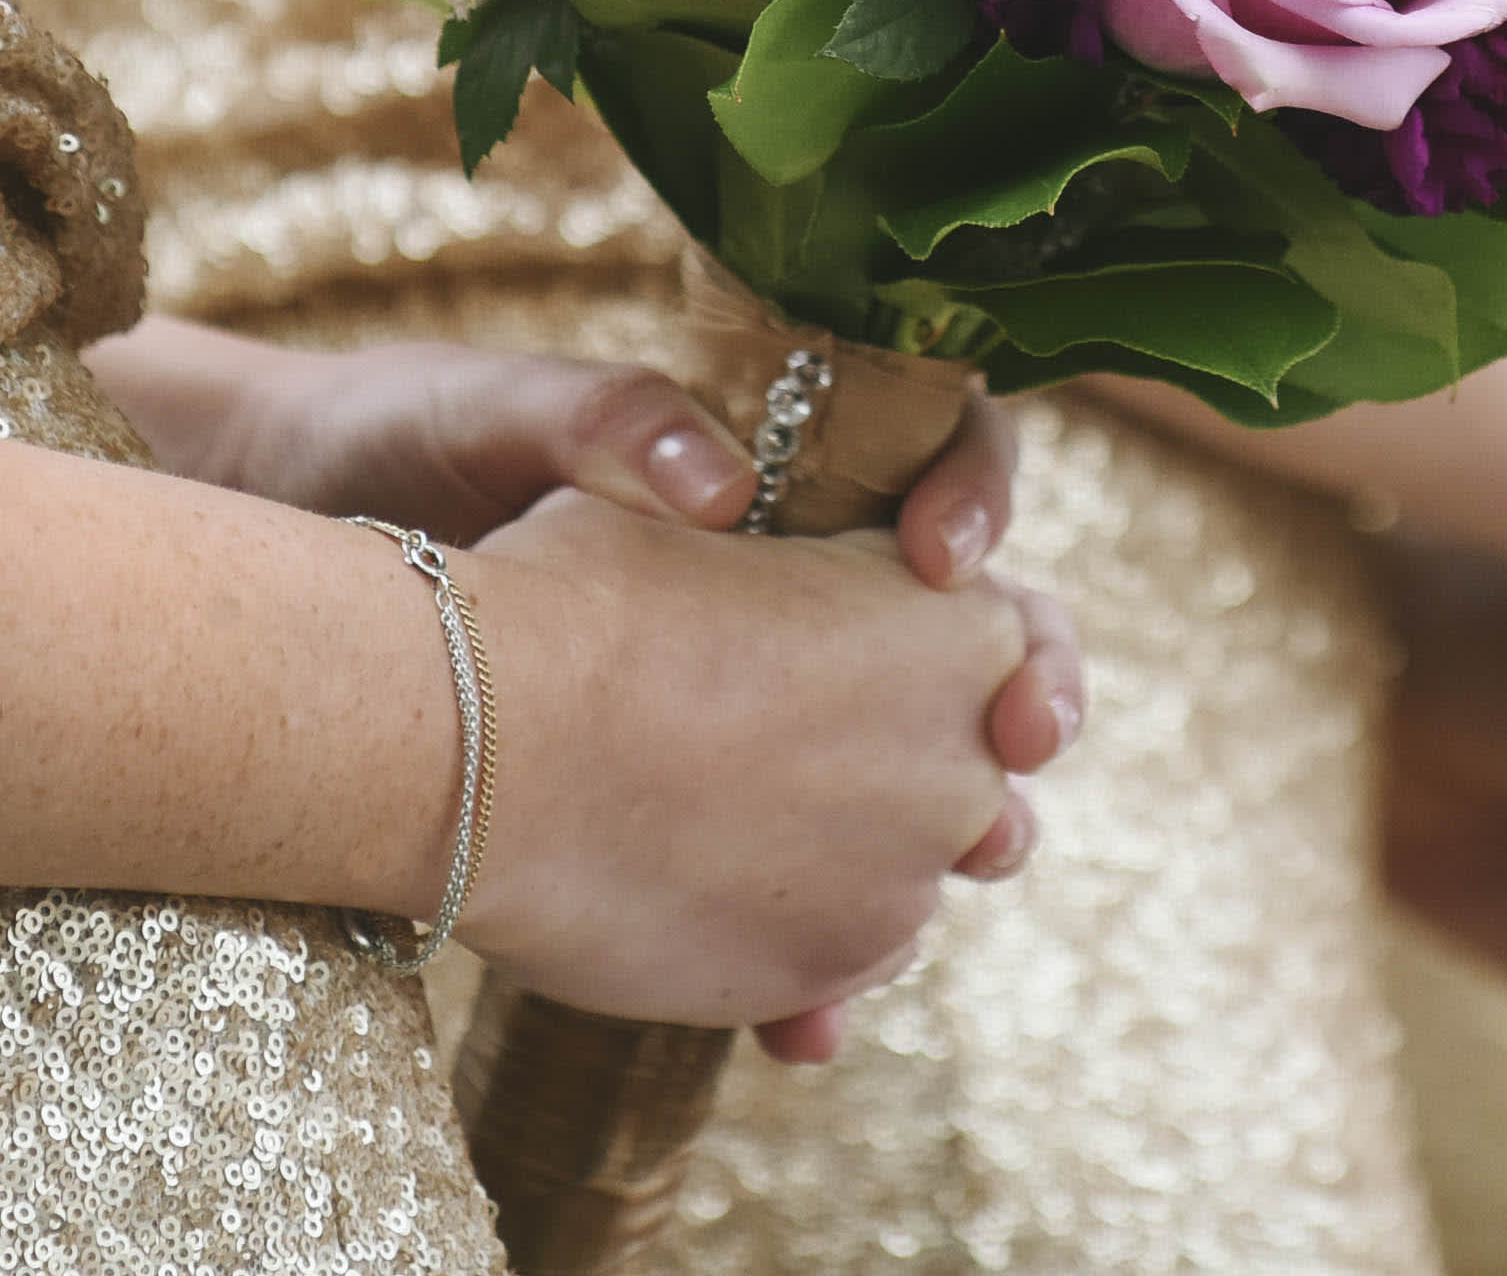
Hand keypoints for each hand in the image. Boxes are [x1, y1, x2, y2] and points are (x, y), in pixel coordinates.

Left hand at [98, 322, 1083, 1047]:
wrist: (285, 549)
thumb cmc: (397, 445)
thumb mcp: (491, 409)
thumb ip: (612, 422)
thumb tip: (723, 479)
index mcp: (771, 463)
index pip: (936, 469)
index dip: (976, 506)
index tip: (943, 559)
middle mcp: (790, 587)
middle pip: (970, 638)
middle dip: (1024, 688)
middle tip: (1022, 735)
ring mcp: (752, 710)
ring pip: (907, 784)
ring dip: (948, 842)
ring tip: (956, 880)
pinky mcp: (692, 811)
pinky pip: (793, 892)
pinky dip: (818, 964)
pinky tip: (806, 1023)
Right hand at [451, 496, 1058, 1030]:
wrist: (481, 742)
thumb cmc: (580, 602)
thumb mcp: (704, 531)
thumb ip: (793, 566)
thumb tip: (757, 542)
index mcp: (963, 632)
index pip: (1025, 650)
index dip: (960, 654)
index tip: (891, 666)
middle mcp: (966, 768)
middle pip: (970, 773)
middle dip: (902, 762)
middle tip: (791, 743)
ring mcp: (903, 887)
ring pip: (906, 874)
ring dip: (845, 854)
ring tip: (726, 817)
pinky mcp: (823, 975)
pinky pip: (839, 962)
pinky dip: (789, 933)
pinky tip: (699, 891)